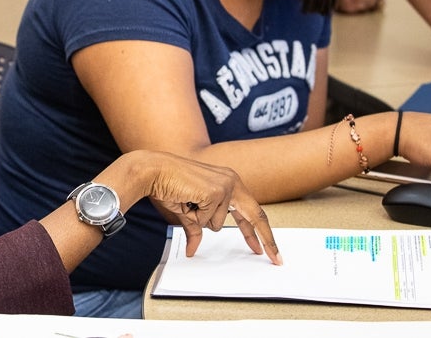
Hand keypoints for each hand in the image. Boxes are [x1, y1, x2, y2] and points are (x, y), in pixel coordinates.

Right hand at [139, 151, 280, 264]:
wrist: (153, 170)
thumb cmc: (168, 185)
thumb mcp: (188, 210)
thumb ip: (197, 228)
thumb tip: (194, 249)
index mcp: (228, 182)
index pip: (250, 210)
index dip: (259, 231)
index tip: (266, 248)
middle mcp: (231, 181)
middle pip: (255, 216)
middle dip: (265, 240)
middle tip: (277, 259)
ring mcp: (225, 186)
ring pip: (217, 224)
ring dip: (198, 219)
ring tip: (185, 202)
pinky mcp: (215, 192)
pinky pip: (205, 220)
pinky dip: (192, 215)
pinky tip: (185, 200)